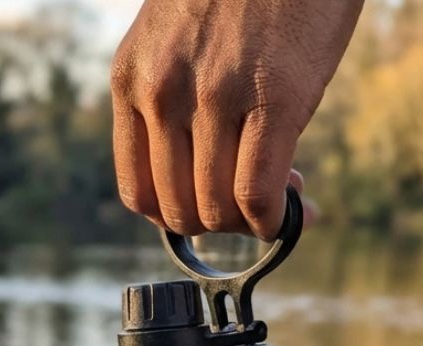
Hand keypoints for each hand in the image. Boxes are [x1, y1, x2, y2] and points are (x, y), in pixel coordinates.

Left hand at [111, 0, 362, 239]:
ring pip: (217, 209)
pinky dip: (275, 220)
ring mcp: (215, 95)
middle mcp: (163, 91)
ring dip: (250, 223)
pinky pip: (258, 193)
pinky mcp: (274, 97)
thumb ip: (175, 106)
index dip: (176, 218)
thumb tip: (206, 185)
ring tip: (278, 199)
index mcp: (131, 80)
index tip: (210, 209)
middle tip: (251, 206)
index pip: (137, 194)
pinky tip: (290, 210)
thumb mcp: (179, 44)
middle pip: (178, 212)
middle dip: (218, 224)